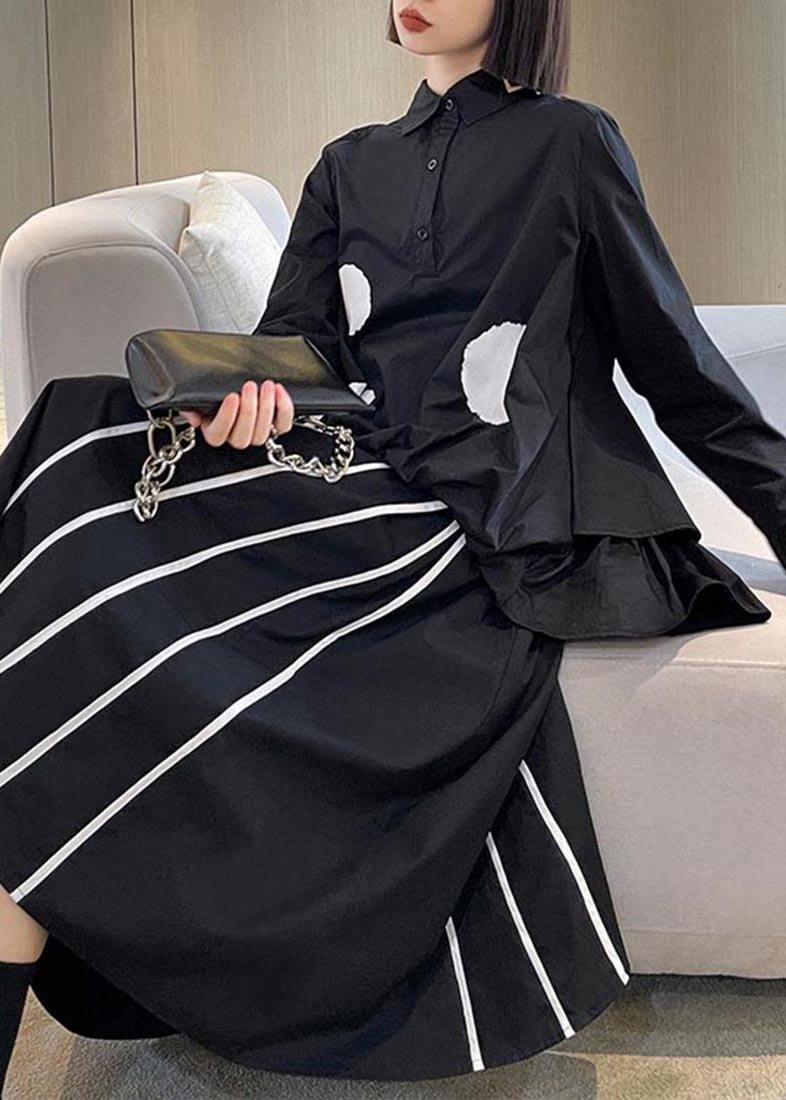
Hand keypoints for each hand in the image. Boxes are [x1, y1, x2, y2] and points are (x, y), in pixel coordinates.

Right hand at [178, 379, 293, 448]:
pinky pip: (282, 426)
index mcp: (214, 432)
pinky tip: (279, 391)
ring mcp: (256, 434)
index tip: (231, 396)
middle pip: (242, 437)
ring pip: (262, 434)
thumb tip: (192, 418)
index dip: (226, 418)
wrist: (238, 382)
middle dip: (248, 411)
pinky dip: (284, 409)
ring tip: (266, 385)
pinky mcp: (275, 427)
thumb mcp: (194, 395)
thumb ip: (188, 406)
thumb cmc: (215, 390)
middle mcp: (235, 437)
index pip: (218, 435)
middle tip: (250, 386)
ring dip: (266, 408)